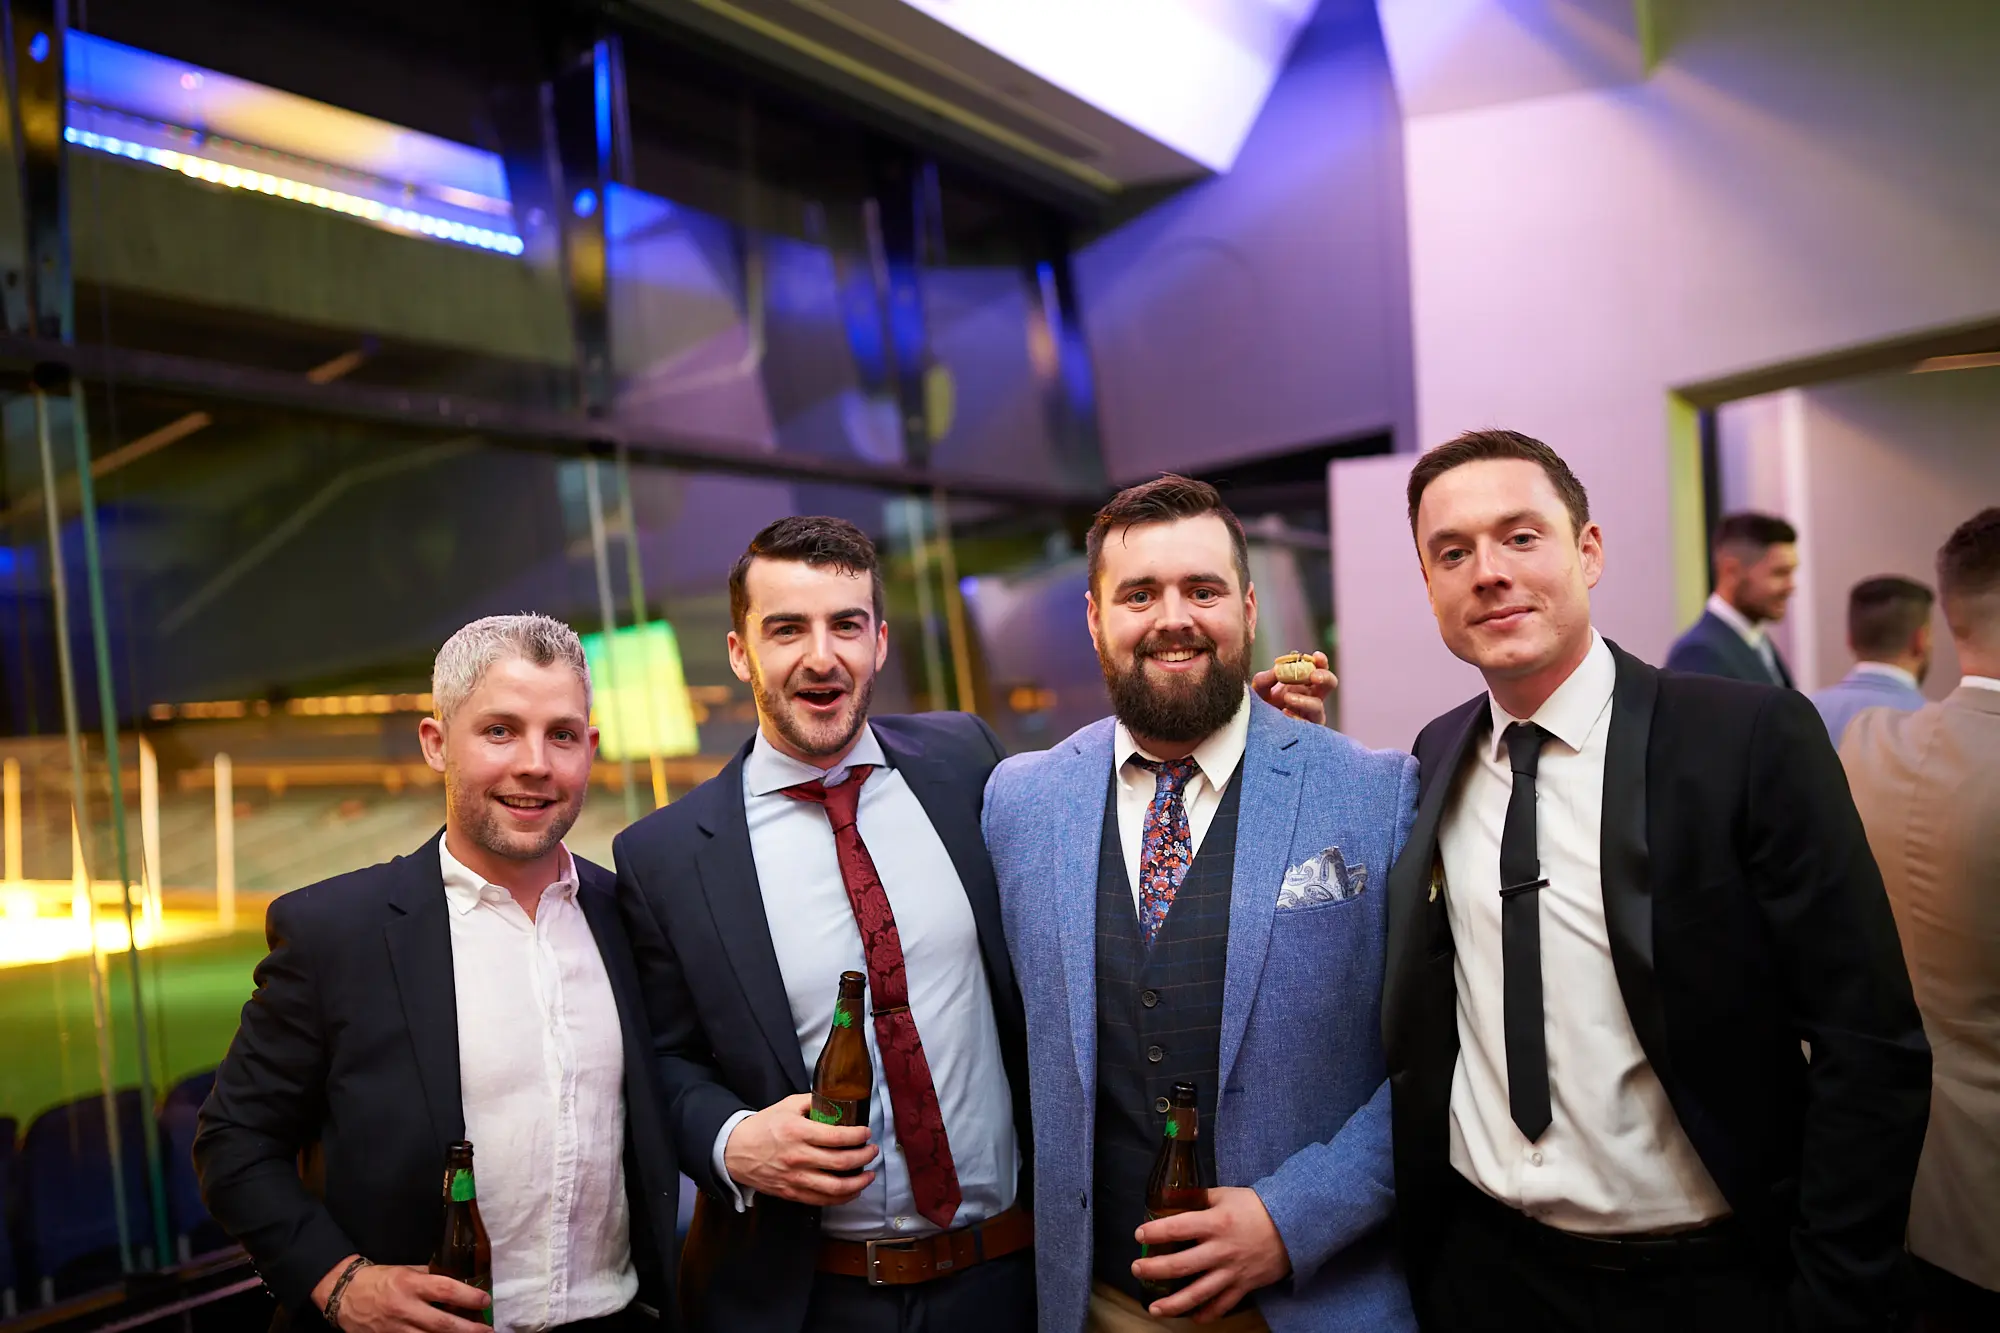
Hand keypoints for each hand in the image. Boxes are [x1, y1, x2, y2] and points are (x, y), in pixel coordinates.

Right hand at [311, 1259, 490, 1332]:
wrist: (344, 1295)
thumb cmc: (379, 1279)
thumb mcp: (406, 1270)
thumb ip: (429, 1276)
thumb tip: (457, 1280)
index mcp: (410, 1284)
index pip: (445, 1289)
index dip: (468, 1297)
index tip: (485, 1301)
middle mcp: (404, 1308)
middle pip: (442, 1324)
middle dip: (469, 1329)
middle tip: (488, 1331)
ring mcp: (395, 1329)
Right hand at [723, 1093, 877, 1206]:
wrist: (735, 1151)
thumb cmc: (763, 1127)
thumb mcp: (787, 1106)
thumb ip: (812, 1101)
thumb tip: (836, 1101)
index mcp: (798, 1132)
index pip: (837, 1137)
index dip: (858, 1136)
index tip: (867, 1133)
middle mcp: (799, 1157)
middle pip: (841, 1163)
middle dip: (864, 1157)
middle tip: (872, 1151)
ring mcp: (795, 1178)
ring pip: (835, 1187)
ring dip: (858, 1183)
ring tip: (869, 1175)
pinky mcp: (792, 1193)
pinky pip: (822, 1200)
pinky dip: (841, 1198)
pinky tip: (852, 1190)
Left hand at [1131, 1186, 1291, 1321]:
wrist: (1294, 1224)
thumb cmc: (1257, 1207)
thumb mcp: (1226, 1195)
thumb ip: (1200, 1199)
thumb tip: (1174, 1199)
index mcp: (1215, 1223)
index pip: (1177, 1228)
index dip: (1154, 1232)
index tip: (1139, 1235)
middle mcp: (1221, 1250)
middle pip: (1180, 1265)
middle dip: (1154, 1269)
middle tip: (1136, 1270)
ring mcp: (1232, 1271)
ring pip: (1198, 1293)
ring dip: (1173, 1304)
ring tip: (1154, 1308)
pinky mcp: (1244, 1285)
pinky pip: (1222, 1305)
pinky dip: (1207, 1314)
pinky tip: (1193, 1317)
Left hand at [1251, 651, 1334, 725]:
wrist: (1255, 724)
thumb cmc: (1261, 703)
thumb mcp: (1260, 687)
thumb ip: (1267, 678)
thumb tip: (1278, 670)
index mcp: (1305, 682)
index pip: (1319, 668)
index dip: (1321, 661)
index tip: (1316, 656)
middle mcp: (1312, 696)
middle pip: (1330, 684)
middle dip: (1324, 677)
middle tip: (1313, 677)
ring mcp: (1311, 714)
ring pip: (1318, 706)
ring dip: (1304, 701)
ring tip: (1287, 698)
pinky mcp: (1307, 730)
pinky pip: (1309, 724)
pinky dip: (1297, 717)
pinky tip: (1285, 713)